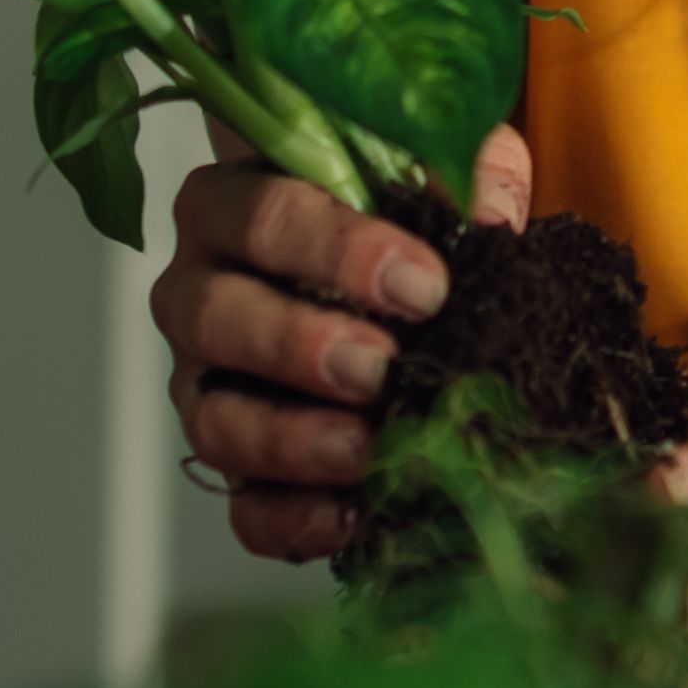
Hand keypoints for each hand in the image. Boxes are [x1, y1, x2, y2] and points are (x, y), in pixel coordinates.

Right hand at [156, 122, 527, 561]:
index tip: (424, 286)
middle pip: (216, 316)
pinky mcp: (232, 460)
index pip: (264, 217)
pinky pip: (239, 503)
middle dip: (299, 346)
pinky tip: (351, 516)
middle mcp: (199, 292)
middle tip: (381, 368)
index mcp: (232, 204)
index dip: (339, 253)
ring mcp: (206, 383)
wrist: (373, 278)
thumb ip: (462, 169)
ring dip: (287, 440)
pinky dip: (289, 519)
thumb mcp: (431, 168)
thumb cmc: (390, 212)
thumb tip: (488, 214)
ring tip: (363, 450)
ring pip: (214, 417)